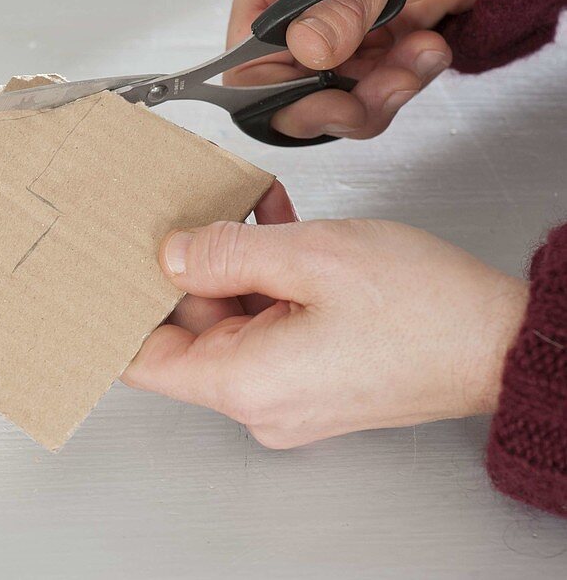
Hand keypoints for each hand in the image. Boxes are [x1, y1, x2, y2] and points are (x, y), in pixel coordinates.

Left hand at [121, 185, 527, 447]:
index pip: (143, 362)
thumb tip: (171, 254)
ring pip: (230, 318)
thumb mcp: (310, 256)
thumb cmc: (425, 311)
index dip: (120, 312)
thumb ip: (226, 253)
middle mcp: (258, 400)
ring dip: (234, 263)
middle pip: (188, 331)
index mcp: (244, 382)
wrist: (502, 342)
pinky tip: (277, 229)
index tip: (108, 272)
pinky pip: (267, 323)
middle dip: (189, 268)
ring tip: (249, 210)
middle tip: (194, 213)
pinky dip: (266, 278)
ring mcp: (286, 392)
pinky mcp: (310, 377)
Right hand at [228, 0, 491, 139]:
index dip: (281, 95)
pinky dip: (405, 81)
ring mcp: (326, 35)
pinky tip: (428, 48)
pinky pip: (370, 94)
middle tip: (390, 87)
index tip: (333, 102)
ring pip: (334, 100)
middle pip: (290, 92)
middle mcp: (290, 11)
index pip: (245, 62)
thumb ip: (347, 5)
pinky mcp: (361, 52)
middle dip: (344, 99)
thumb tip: (308, 48)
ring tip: (422, 53)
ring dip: (383, 91)